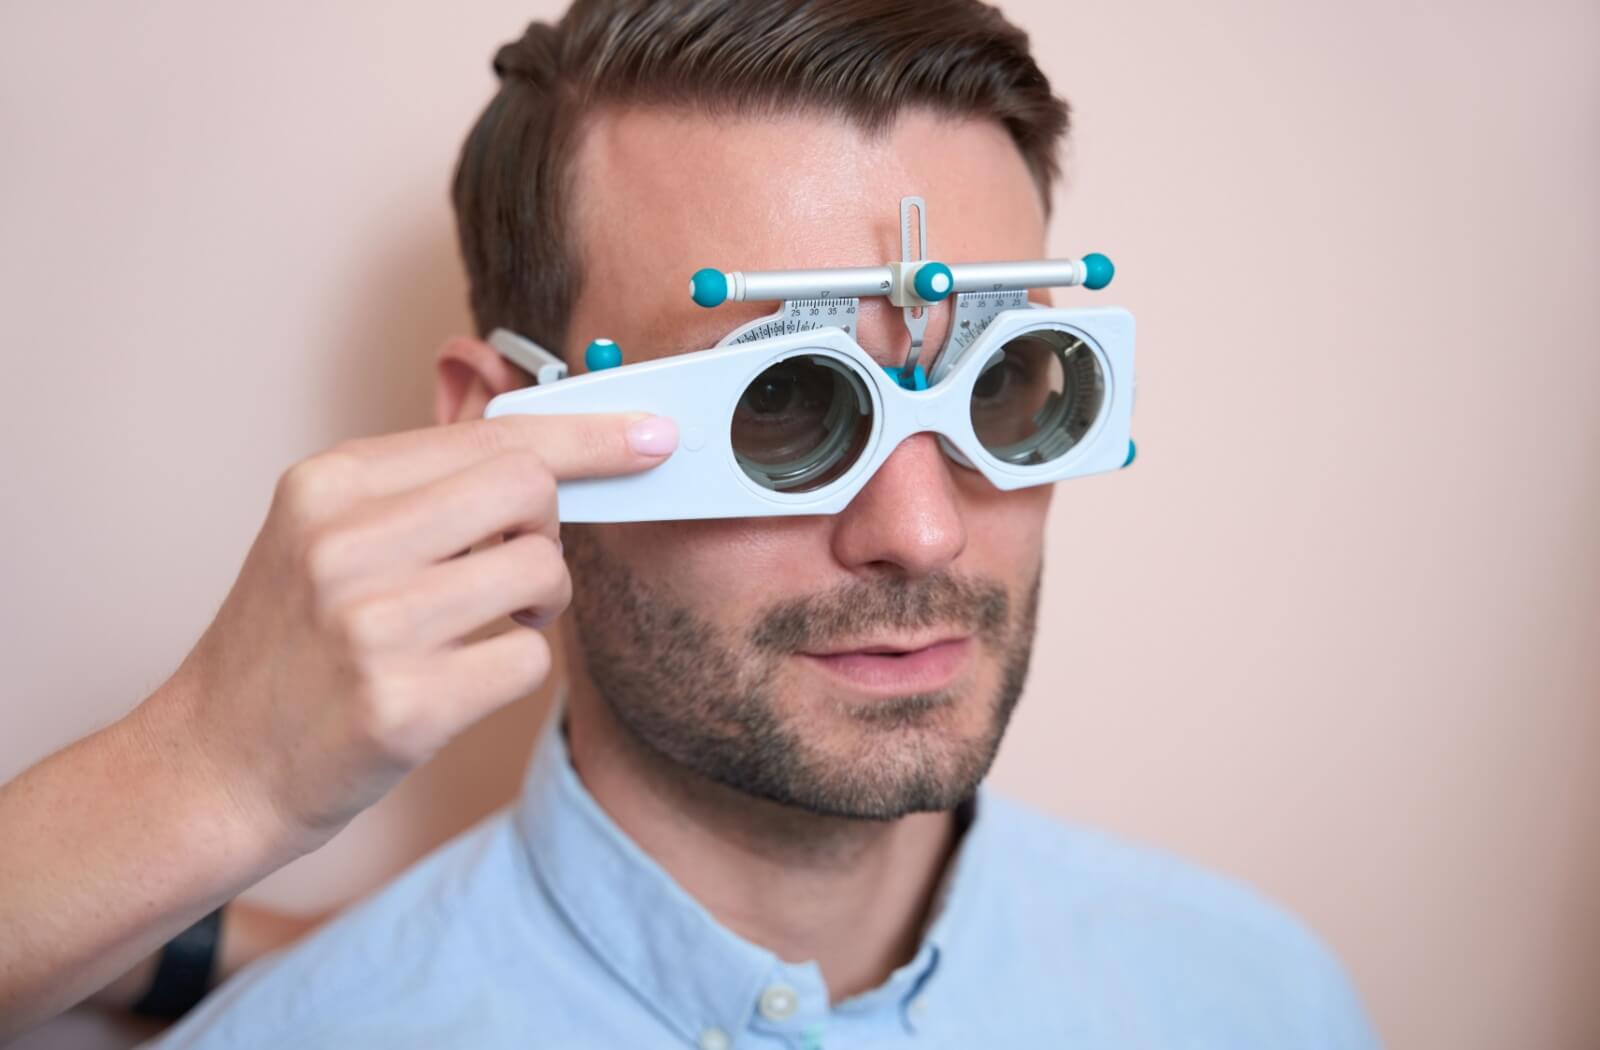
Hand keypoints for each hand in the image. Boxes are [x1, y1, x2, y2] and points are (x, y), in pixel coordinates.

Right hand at [149, 412, 674, 852]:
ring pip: (544, 573)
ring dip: (538, 605)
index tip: (653, 435)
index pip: (494, 435)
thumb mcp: (329, 531)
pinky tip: (459, 681)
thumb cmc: (295, 641)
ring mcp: (371, 627)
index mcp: (330, 483)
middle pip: (531, 489)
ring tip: (481, 627)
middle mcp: (345, 543)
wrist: (216, 763)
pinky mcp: (403, 707)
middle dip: (548, 529)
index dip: (589, 433)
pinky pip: (531, 658)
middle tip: (512, 568)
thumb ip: (428, 483)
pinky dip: (515, 667)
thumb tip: (555, 445)